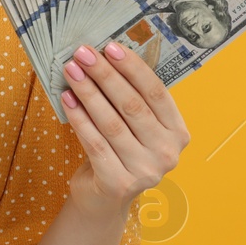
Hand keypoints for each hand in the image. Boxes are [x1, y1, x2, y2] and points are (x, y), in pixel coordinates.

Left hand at [59, 41, 191, 214]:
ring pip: (111, 122)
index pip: (156, 93)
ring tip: (71, 71)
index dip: (133, 68)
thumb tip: (104, 56)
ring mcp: (146, 170)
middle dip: (104, 75)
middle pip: (132, 105)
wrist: (104, 197)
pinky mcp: (119, 182)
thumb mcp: (134, 127)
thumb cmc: (118, 152)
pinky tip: (67, 99)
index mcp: (178, 133)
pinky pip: (94, 142)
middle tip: (83, 54)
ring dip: (88, 93)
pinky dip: (78, 118)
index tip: (111, 47)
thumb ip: (130, 99)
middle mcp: (168, 153)